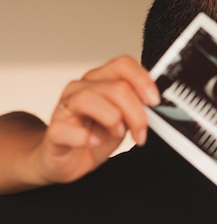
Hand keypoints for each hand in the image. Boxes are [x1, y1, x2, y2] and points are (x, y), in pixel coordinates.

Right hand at [0, 55, 159, 192]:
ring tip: (117, 133)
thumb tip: (155, 104)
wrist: (67, 159)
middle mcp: (81, 89)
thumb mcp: (124, 119)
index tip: (154, 101)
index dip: (142, 80)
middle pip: (114, 87)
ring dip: (112, 119)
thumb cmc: (95, 134)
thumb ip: (136, 107)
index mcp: (101, 81)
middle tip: (141, 131)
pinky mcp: (54, 131)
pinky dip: (85, 138)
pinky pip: (66, 129)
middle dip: (135, 112)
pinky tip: (94, 142)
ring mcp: (65, 108)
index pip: (122, 64)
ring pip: (88, 99)